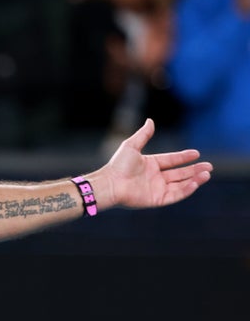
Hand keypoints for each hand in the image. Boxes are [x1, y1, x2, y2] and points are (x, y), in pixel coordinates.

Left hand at [96, 118, 211, 209]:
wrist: (111, 183)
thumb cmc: (118, 165)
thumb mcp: (131, 146)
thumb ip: (143, 135)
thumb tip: (150, 121)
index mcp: (150, 165)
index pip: (171, 160)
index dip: (184, 157)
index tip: (196, 153)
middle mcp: (154, 177)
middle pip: (179, 173)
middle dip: (194, 170)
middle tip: (209, 166)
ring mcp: (156, 189)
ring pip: (180, 184)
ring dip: (194, 179)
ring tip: (207, 174)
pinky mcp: (157, 199)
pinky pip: (175, 194)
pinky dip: (187, 189)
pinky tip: (195, 183)